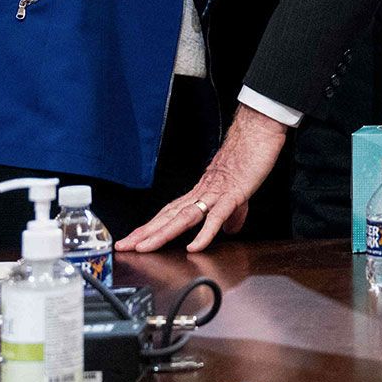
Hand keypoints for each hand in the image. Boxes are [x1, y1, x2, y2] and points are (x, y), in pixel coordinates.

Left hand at [119, 105, 289, 251]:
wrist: (257, 132)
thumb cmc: (247, 156)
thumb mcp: (238, 194)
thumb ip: (231, 214)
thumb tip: (228, 230)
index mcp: (200, 193)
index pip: (169, 213)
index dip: (151, 227)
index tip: (134, 240)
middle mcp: (202, 193)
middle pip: (168, 216)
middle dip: (145, 233)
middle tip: (124, 246)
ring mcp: (215, 193)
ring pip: (183, 217)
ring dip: (162, 234)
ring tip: (145, 248)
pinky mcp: (232, 194)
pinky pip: (215, 217)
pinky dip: (204, 234)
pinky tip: (194, 247)